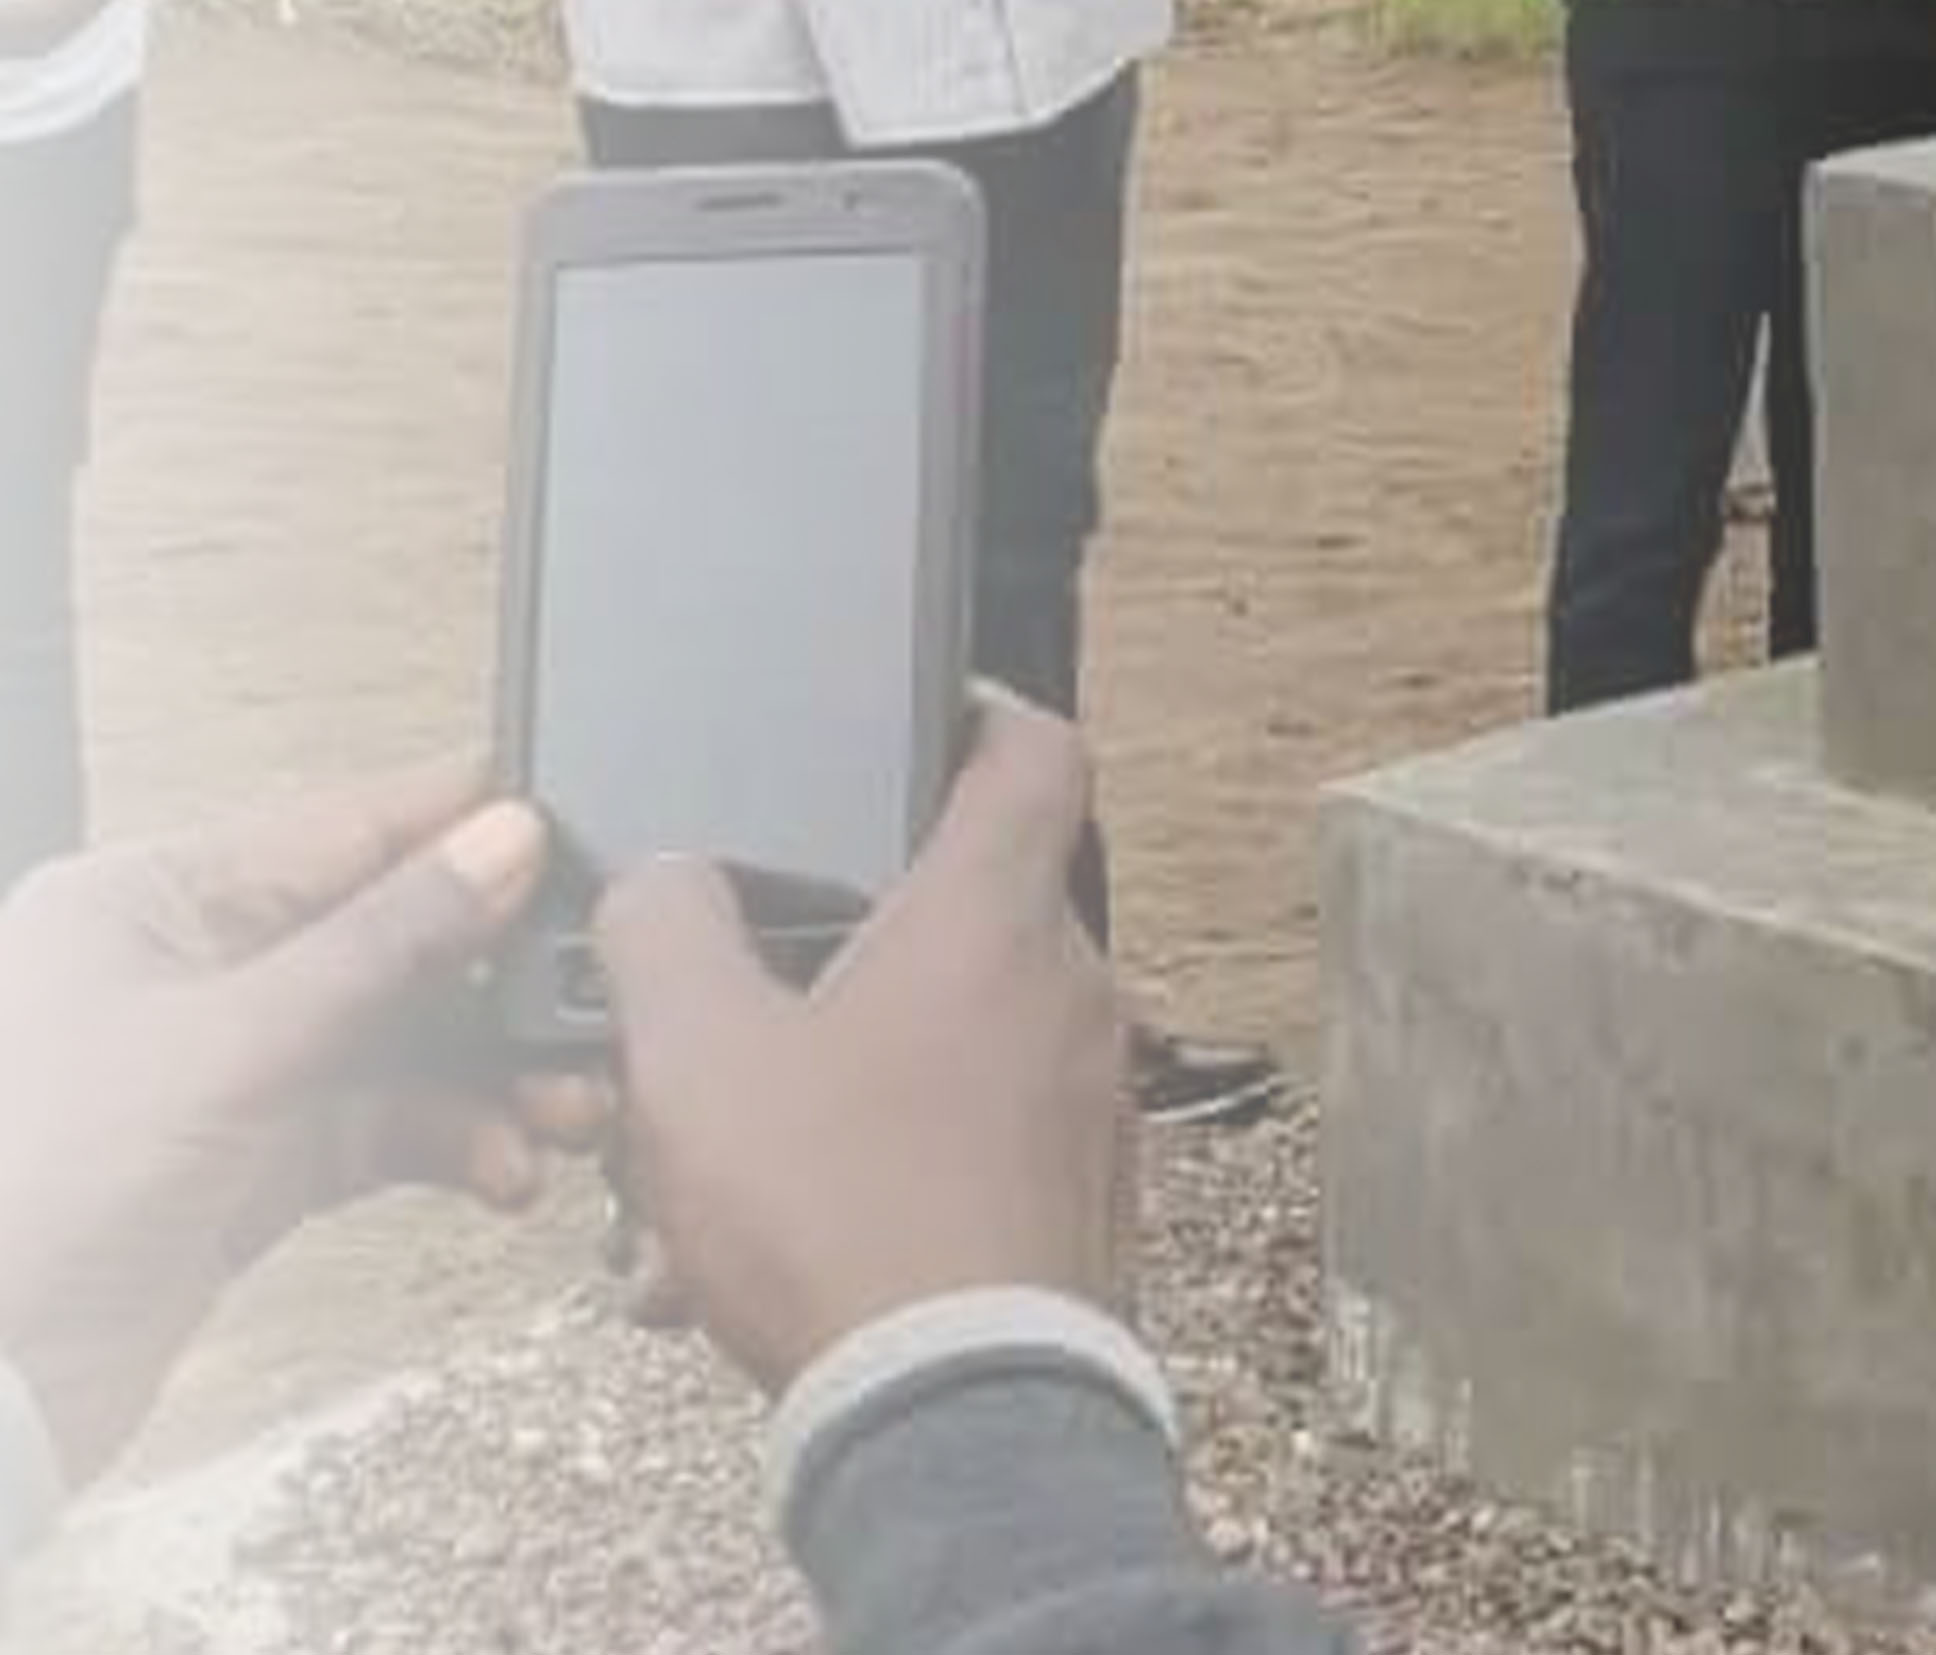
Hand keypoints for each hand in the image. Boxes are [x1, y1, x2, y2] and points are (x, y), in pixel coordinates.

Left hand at [0, 769, 569, 1483]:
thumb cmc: (36, 1193)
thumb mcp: (232, 1044)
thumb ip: (385, 939)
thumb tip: (507, 835)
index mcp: (150, 900)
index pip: (343, 828)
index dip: (463, 828)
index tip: (577, 827)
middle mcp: (187, 971)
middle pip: (388, 938)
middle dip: (500, 978)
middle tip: (594, 1002)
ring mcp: (220, 1070)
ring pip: (401, 1039)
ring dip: (494, 1076)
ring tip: (567, 1113)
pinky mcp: (248, 1162)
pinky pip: (382, 1124)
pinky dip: (451, 1140)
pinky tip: (504, 1169)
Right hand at [595, 695, 1132, 1398]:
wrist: (953, 1411)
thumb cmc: (841, 1220)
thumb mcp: (695, 1058)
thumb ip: (664, 935)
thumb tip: (665, 881)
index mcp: (992, 916)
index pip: (1035, 750)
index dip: (985, 709)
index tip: (935, 708)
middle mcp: (1069, 986)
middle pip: (957, 916)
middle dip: (833, 962)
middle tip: (733, 1017)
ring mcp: (1087, 1092)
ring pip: (943, 1050)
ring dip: (827, 1093)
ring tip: (708, 1185)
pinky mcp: (1078, 1188)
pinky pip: (965, 1144)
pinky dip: (871, 1174)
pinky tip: (761, 1257)